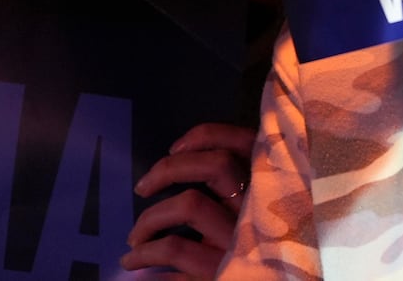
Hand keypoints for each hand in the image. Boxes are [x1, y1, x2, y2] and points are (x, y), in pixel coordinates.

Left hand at [121, 122, 255, 278]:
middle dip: (169, 170)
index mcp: (269, 192)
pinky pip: (175, 248)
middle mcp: (260, 210)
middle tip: (142, 187)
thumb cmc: (255, 264)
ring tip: (133, 238)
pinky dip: (145, 254)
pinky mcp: (223, 270)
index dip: (206, 137)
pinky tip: (133, 264)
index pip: (246, 143)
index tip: (174, 149)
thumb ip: (228, 203)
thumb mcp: (250, 228)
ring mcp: (243, 240)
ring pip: (190, 203)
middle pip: (216, 165)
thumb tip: (181, 181)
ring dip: (150, 219)